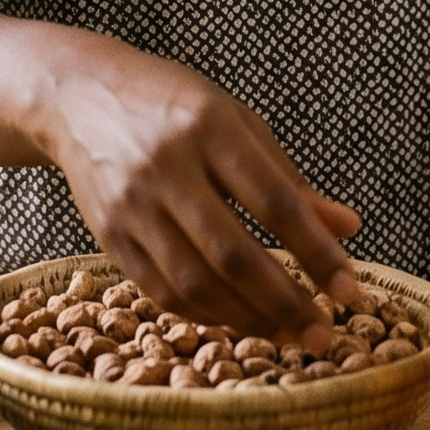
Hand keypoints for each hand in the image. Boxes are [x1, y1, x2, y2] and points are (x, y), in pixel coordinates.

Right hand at [31, 31, 364, 340]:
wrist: (77, 95)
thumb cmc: (170, 104)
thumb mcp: (236, 120)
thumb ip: (289, 178)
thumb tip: (348, 228)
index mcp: (208, 126)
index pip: (274, 202)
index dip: (317, 252)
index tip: (351, 290)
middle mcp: (166, 166)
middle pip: (232, 253)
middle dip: (285, 301)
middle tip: (324, 333)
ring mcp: (131, 204)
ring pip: (195, 282)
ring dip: (248, 318)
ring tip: (289, 334)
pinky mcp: (108, 234)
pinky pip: (162, 290)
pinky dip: (206, 314)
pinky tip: (239, 320)